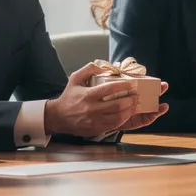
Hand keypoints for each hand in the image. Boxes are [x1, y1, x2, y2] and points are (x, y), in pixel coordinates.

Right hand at [45, 63, 167, 136]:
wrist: (58, 117)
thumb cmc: (69, 97)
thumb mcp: (75, 78)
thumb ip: (88, 69)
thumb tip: (103, 66)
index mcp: (88, 96)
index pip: (109, 89)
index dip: (123, 86)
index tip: (131, 83)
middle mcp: (92, 109)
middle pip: (117, 105)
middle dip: (131, 100)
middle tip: (137, 95)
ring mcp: (95, 121)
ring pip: (118, 117)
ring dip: (129, 111)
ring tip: (135, 105)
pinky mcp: (96, 129)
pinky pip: (114, 125)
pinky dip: (123, 119)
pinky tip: (127, 114)